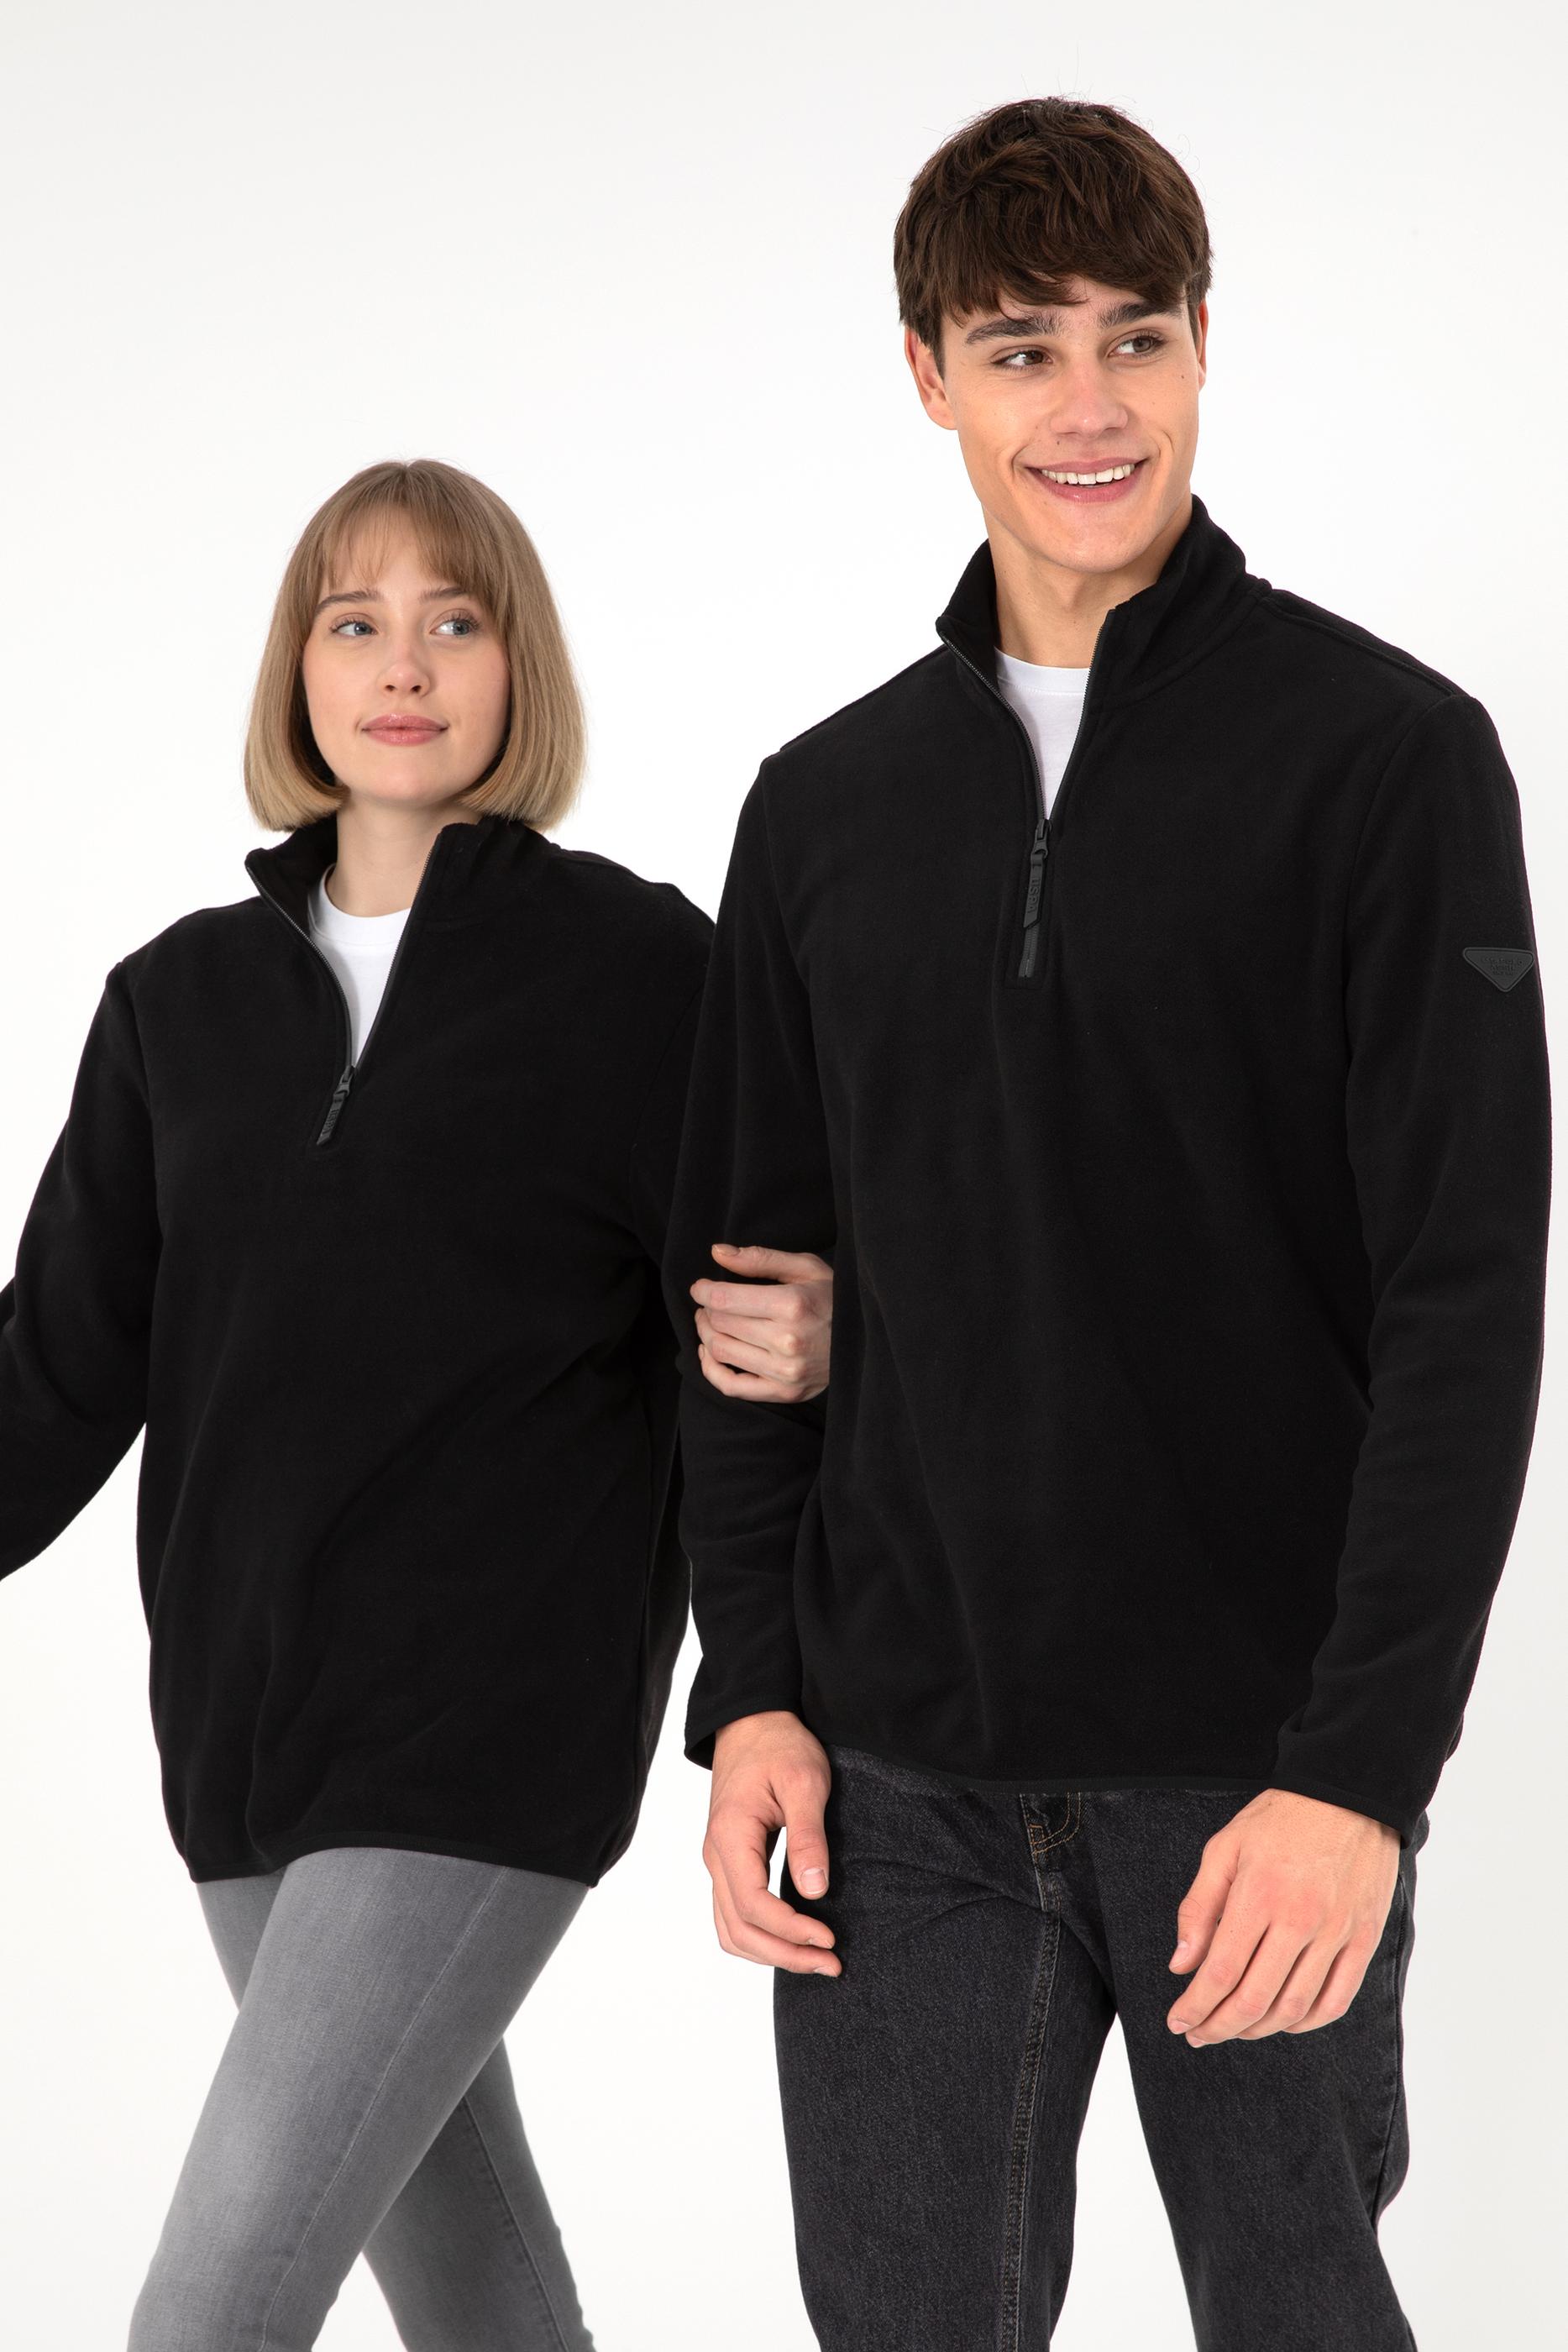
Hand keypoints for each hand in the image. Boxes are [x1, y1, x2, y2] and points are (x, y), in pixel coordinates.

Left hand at [691, 1242, 832, 1403]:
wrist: (868, 1340)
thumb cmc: (835, 1298)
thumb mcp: (805, 1268)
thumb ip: (760, 1259)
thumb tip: (717, 1252)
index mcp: (792, 1305)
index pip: (724, 1299)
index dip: (703, 1291)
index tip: (700, 1287)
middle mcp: (787, 1341)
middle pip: (720, 1324)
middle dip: (706, 1310)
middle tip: (709, 1303)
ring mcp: (786, 1372)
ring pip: (721, 1352)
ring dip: (706, 1334)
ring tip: (711, 1322)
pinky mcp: (784, 1392)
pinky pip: (731, 1387)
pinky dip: (711, 1370)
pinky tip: (710, 1353)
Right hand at [704, 1711, 842, 1975]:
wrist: (752, 1723)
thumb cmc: (781, 1746)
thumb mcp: (805, 1782)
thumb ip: (809, 1836)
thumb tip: (815, 1891)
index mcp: (731, 1835)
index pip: (753, 1904)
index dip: (790, 1931)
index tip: (829, 1940)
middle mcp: (716, 1856)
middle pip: (738, 1928)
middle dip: (784, 1955)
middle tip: (832, 1965)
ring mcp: (718, 1862)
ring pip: (730, 1929)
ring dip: (770, 1953)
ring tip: (816, 1960)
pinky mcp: (728, 1863)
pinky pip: (733, 1915)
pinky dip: (760, 1938)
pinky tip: (793, 1939)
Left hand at [1166, 1788, 1398, 2044]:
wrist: (1349, 1795)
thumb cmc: (1280, 1819)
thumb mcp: (1225, 1848)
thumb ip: (1199, 1908)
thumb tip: (1181, 1965)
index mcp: (1259, 1895)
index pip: (1221, 1971)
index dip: (1196, 2005)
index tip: (1177, 2021)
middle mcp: (1300, 1920)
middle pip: (1255, 1999)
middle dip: (1219, 2026)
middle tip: (1197, 2034)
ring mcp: (1337, 1933)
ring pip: (1294, 2007)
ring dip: (1258, 2029)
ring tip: (1233, 2029)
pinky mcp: (1364, 1939)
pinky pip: (1336, 2000)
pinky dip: (1306, 2022)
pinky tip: (1283, 2022)